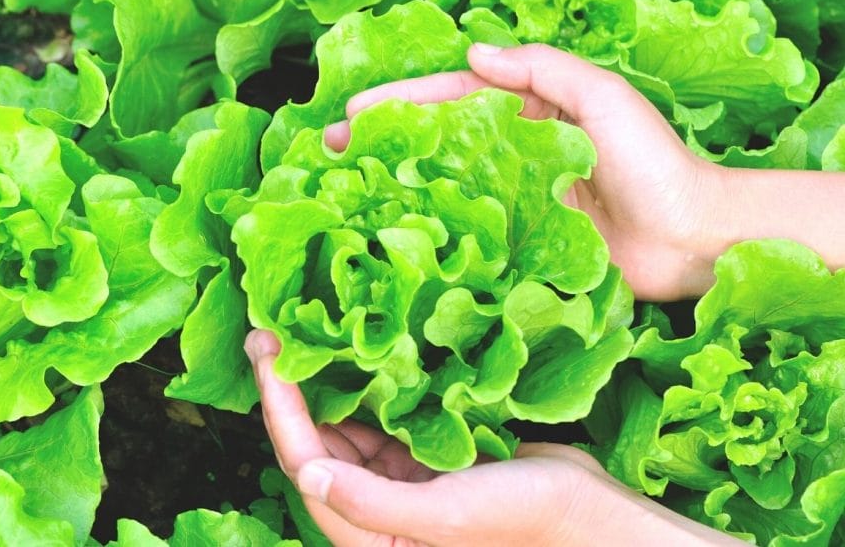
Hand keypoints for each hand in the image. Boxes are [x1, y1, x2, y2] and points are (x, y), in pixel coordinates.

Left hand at [245, 329, 740, 546]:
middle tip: (270, 330)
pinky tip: (355, 345)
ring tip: (304, 329)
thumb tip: (305, 473)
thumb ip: (372, 503)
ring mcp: (400, 480)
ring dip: (325, 382)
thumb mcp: (444, 515)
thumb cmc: (522, 519)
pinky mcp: (424, 455)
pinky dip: (367, 382)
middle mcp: (377, 510)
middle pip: (316, 443)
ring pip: (346, 426)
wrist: (590, 510)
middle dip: (291, 389)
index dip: (279, 410)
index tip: (265, 351)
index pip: (306, 467)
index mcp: (373, 536)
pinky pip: (381, 415)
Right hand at [324, 43, 724, 300]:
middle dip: (382, 143)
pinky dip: (431, 233)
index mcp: (530, 111)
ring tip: (344, 193)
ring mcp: (514, 201)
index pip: (452, 99)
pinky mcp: (522, 245)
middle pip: (436, 142)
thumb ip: (541, 70)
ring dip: (395, 185)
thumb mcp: (603, 97)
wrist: (693, 237)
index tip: (351, 111)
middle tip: (327, 152)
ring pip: (444, 186)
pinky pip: (469, 234)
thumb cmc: (654, 162)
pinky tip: (395, 238)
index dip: (400, 102)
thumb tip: (471, 55)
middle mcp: (513, 154)